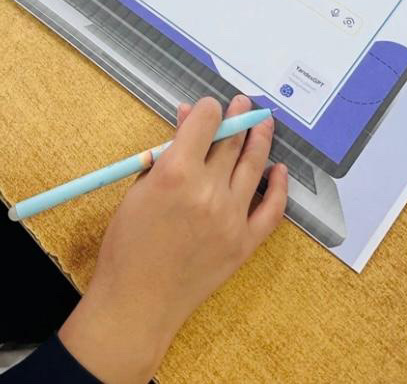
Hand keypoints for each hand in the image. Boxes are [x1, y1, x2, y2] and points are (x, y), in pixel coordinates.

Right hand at [59, 96, 287, 382]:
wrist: (138, 302)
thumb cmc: (128, 245)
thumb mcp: (139, 189)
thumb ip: (166, 153)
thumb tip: (187, 121)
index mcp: (176, 173)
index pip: (204, 122)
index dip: (208, 109)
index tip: (209, 107)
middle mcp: (208, 190)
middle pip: (231, 141)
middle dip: (237, 117)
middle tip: (242, 104)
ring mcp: (231, 218)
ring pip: (254, 166)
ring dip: (260, 138)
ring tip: (263, 122)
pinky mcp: (244, 243)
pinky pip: (271, 209)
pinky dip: (278, 186)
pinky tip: (279, 169)